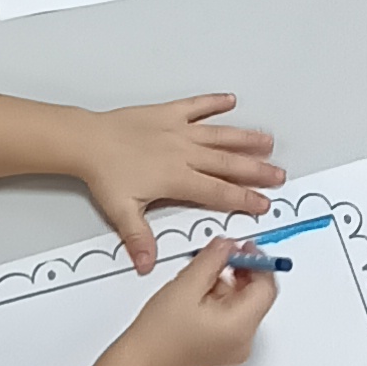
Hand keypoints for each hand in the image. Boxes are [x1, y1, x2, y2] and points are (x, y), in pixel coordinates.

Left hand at [78, 94, 284, 271]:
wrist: (88, 142)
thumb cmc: (104, 174)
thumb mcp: (121, 211)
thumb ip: (139, 239)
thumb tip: (146, 265)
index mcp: (177, 178)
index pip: (218, 192)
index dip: (244, 198)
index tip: (263, 203)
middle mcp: (183, 153)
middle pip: (228, 163)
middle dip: (256, 170)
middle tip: (278, 175)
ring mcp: (178, 131)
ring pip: (220, 135)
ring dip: (245, 138)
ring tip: (267, 141)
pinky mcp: (168, 113)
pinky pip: (196, 106)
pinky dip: (213, 103)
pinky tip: (229, 101)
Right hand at [121, 235, 278, 365]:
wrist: (141, 361)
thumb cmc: (159, 333)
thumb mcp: (187, 285)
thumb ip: (212, 259)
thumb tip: (228, 245)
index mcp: (240, 327)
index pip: (266, 288)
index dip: (257, 262)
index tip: (242, 248)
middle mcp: (243, 341)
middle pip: (256, 296)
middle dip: (241, 271)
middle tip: (221, 255)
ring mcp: (234, 347)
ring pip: (243, 304)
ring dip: (228, 284)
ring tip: (200, 277)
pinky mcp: (224, 347)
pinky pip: (232, 316)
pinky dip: (221, 299)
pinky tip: (199, 293)